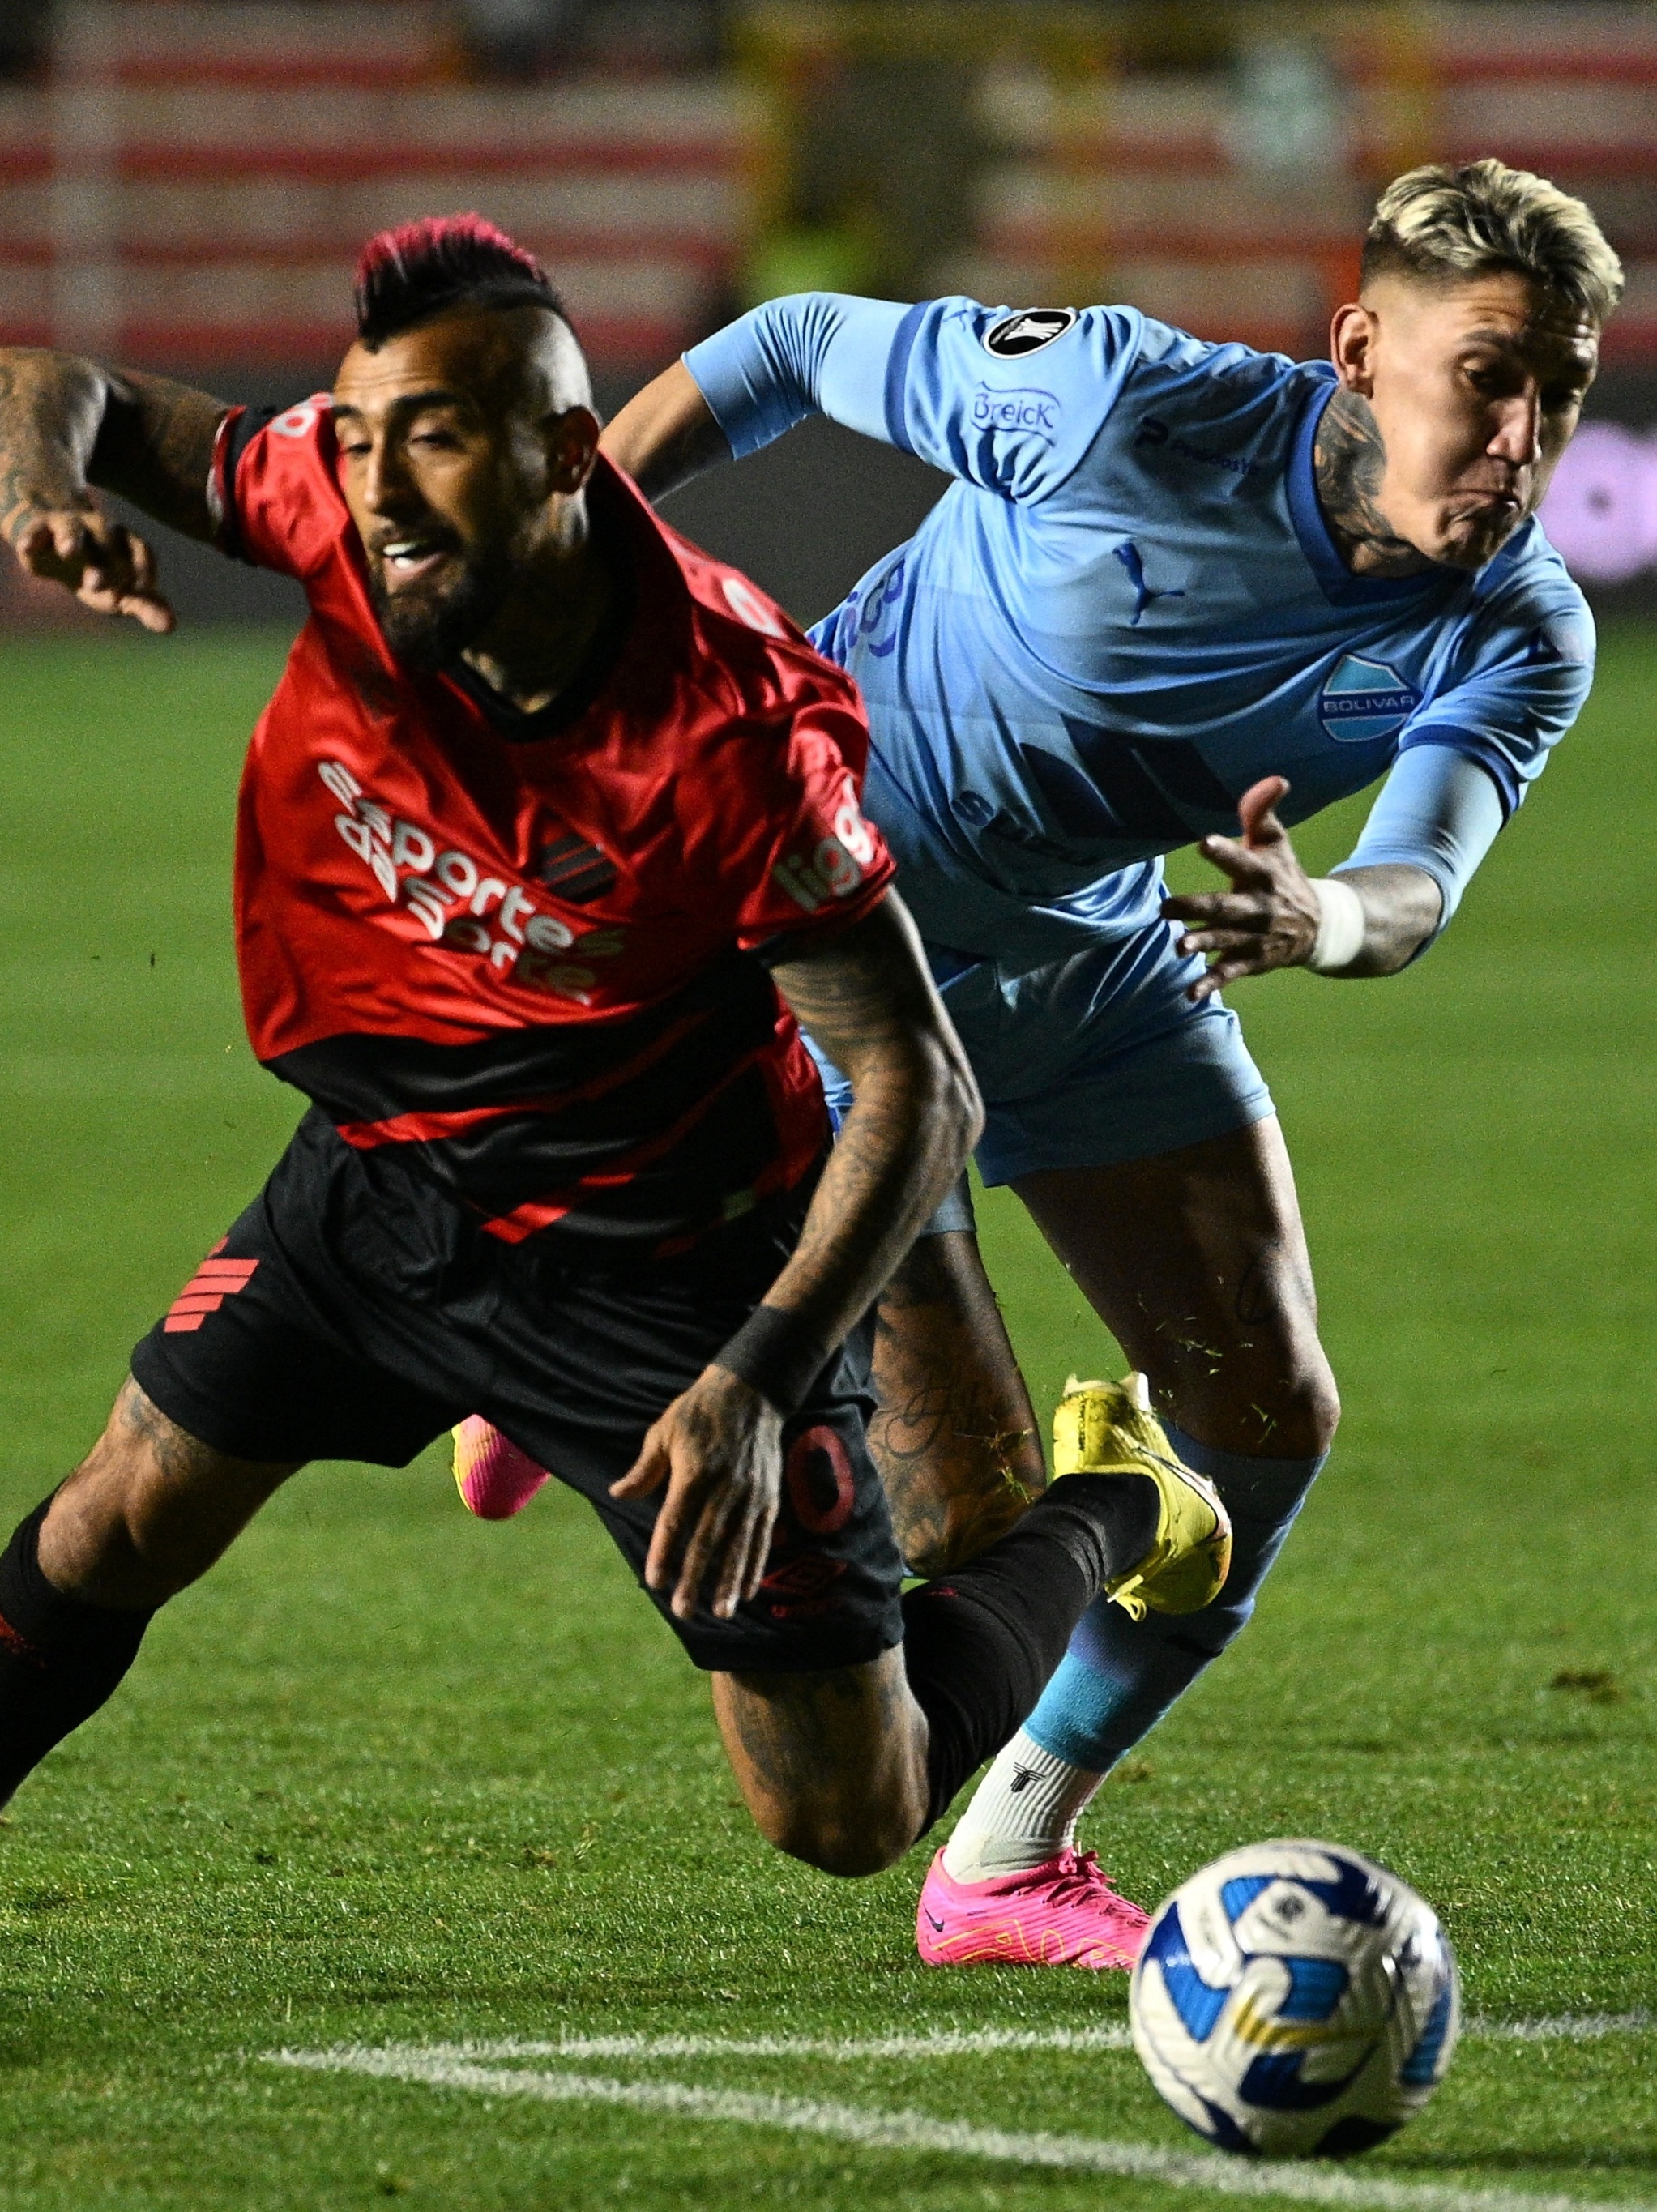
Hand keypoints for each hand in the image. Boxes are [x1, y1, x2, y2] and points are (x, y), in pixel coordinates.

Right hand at [9, 505, 174, 632]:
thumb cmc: (98, 571)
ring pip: (72, 528)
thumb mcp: (121, 591)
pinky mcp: (40, 530)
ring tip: (68, 551)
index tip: (143, 588)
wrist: (56, 542)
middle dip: (104, 561)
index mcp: (126, 544)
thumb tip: (171, 626)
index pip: (141, 550)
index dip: (143, 566)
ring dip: (71, 539)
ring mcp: (70, 526)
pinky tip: (27, 548)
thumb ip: (145, 606)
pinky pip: (36, 530)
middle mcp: (101, 530)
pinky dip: (32, 537)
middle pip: (107, 541)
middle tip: (98, 585)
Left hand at [609, 1365, 783, 1620]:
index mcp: (694, 1472)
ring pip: (739, 1546)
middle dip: (695, 1580)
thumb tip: (617, 1493)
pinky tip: (746, 1591)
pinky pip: (761, 1538)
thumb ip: (644, 1468)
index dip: (664, 1554)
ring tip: (721, 1612)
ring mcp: (750, 1494)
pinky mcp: (768, 1496)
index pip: (675, 1521)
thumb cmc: (699, 1411)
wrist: (751, 1391)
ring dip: (728, 1582)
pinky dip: (754, 1566)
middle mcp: (725, 1487)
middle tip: (684, 1611)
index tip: (654, 1582)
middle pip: (708, 1541)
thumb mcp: (664, 1431)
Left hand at [1162, 777, 1323, 1002]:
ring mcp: (1254, 936)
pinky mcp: (1251, 960)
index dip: (1225, 852)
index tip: (1203, 843)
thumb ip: (1263, 812)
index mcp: (1263, 873)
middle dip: (1197, 907)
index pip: (1243, 860)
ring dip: (1201, 943)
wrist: (1320, 926)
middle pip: (1225, 906)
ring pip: (1224, 941)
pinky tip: (1190, 994)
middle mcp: (1258, 906)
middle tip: (1168, 907)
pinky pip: (1229, 973)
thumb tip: (1277, 779)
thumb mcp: (1276, 843)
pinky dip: (1210, 984)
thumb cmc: (1283, 875)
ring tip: (1178, 947)